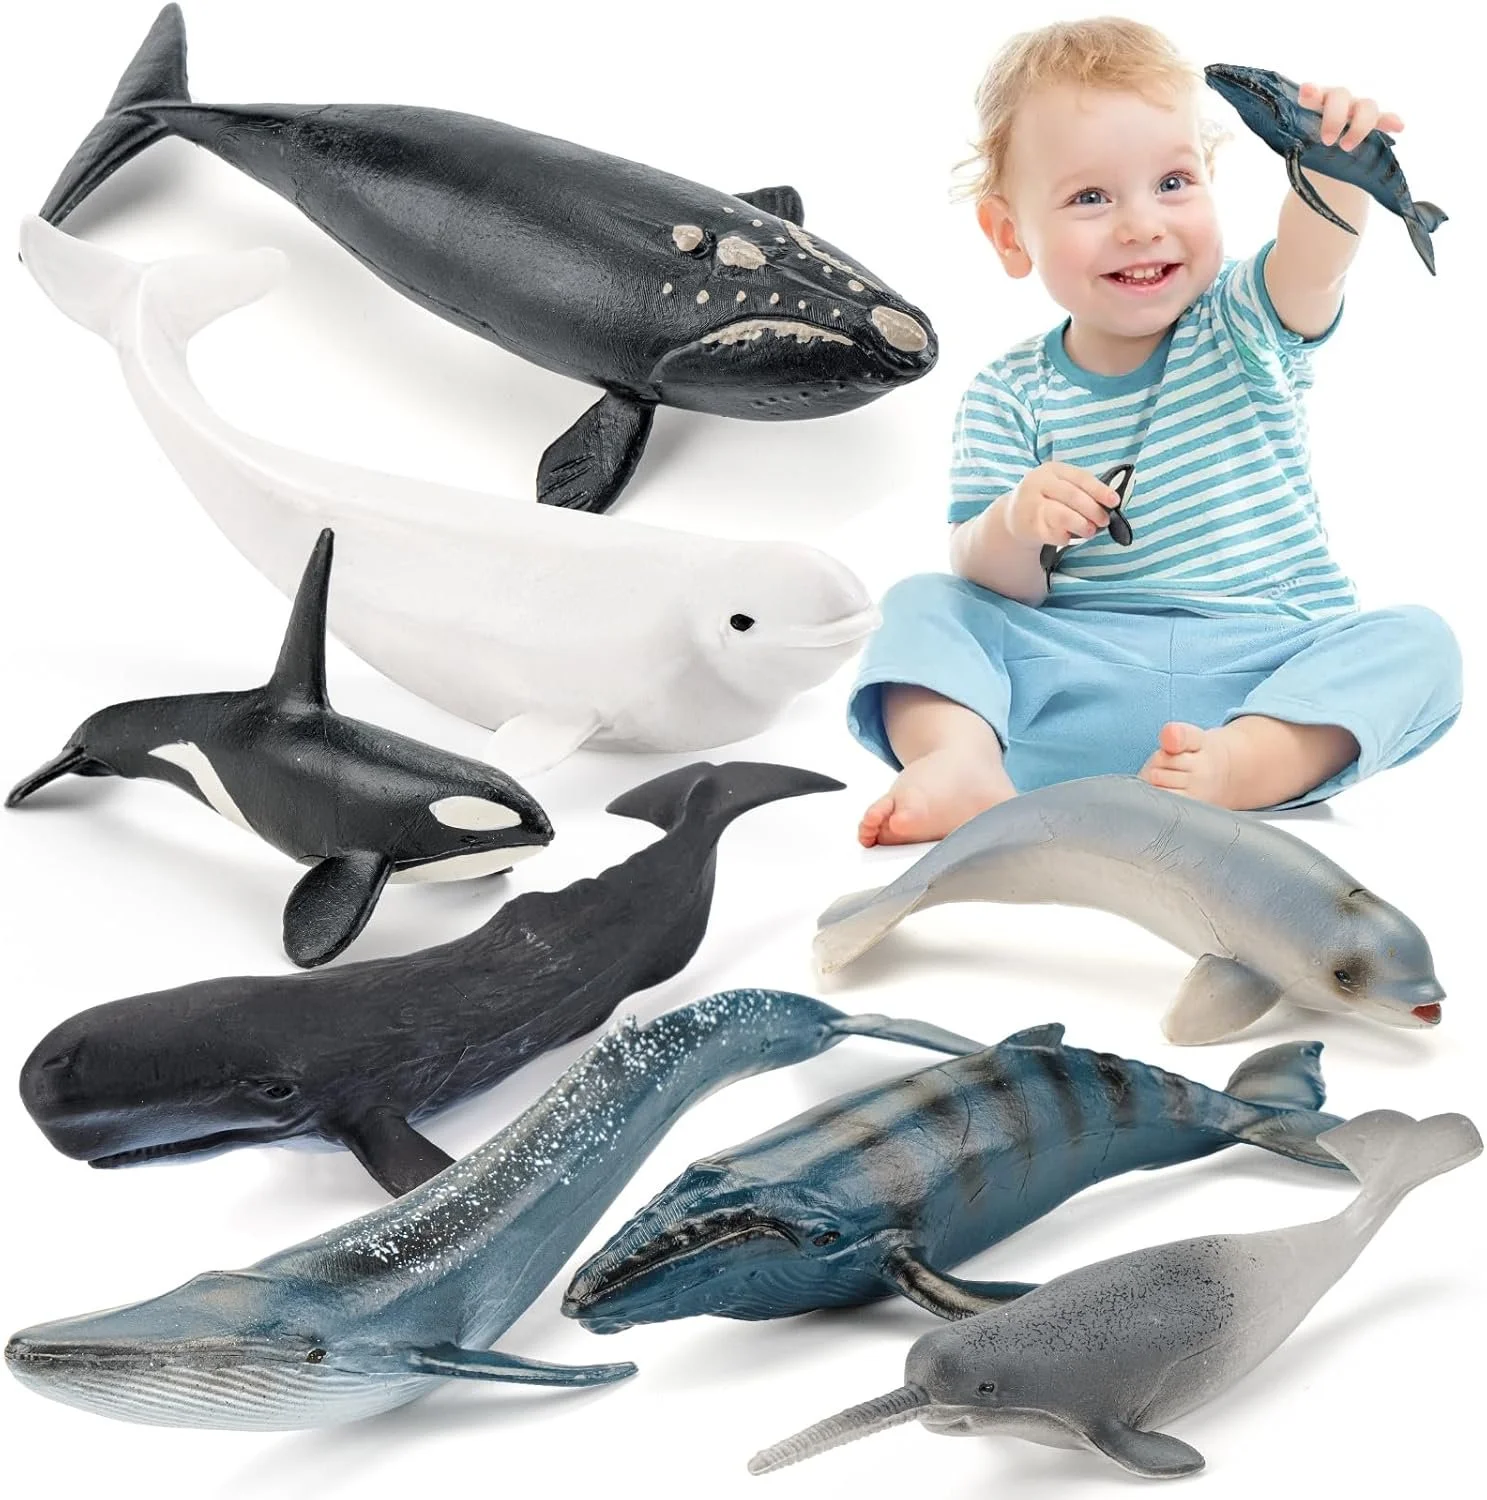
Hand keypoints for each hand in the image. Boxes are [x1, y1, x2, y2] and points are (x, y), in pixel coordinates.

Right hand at [1001, 462, 1119, 548]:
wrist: (1014, 515)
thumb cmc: (1046, 499)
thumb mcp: (1060, 486)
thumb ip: (1081, 491)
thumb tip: (1109, 504)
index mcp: (1052, 470)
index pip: (1080, 478)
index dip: (1099, 490)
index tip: (1114, 501)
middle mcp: (1039, 484)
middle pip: (1072, 496)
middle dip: (1093, 510)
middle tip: (1104, 521)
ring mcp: (1031, 505)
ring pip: (1062, 515)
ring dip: (1081, 524)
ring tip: (1090, 531)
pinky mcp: (1028, 526)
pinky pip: (1051, 533)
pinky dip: (1065, 537)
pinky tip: (1069, 538)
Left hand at [1297, 82, 1404, 149]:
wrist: (1327, 159)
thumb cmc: (1310, 147)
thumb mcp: (1299, 144)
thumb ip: (1296, 142)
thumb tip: (1292, 150)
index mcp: (1317, 104)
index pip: (1314, 94)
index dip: (1312, 92)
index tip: (1306, 92)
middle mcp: (1339, 102)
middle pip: (1341, 96)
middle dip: (1334, 117)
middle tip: (1327, 141)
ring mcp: (1358, 110)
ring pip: (1366, 106)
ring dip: (1358, 126)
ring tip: (1347, 146)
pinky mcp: (1375, 122)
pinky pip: (1386, 118)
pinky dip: (1391, 121)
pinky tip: (1398, 127)